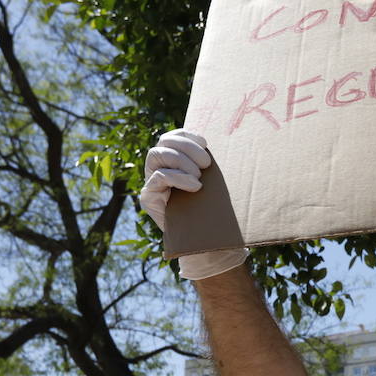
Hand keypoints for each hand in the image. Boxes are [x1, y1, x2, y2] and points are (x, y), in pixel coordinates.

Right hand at [140, 128, 248, 279]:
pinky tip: (195, 187)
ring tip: (199, 177)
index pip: (172, 136)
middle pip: (163, 142)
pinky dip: (178, 177)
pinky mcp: (147, 197)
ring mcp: (150, 181)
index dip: (186, 135)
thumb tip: (228, 142)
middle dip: (186, 147)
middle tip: (206, 163)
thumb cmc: (211, 207)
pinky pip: (158, 177)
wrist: (204, 240)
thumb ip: (207, 163)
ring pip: (156, 155)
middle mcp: (156, 168)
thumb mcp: (211, 180)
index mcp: (171, 160)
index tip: (205, 143)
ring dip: (181, 161)